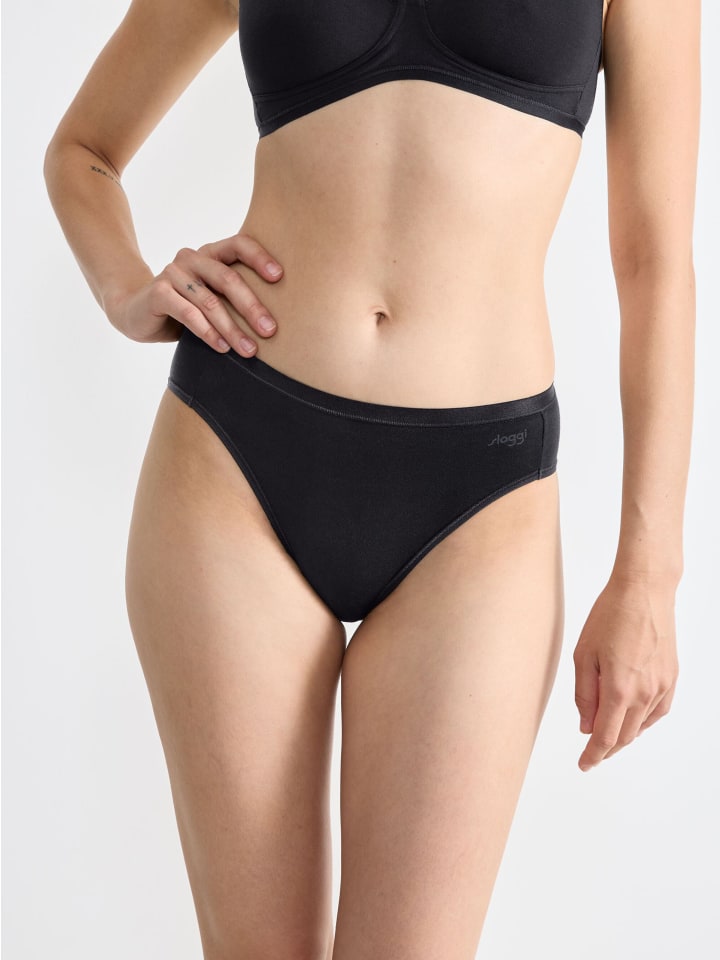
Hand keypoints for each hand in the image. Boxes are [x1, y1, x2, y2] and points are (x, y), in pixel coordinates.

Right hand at [105, 231, 283, 354]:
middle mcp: (192, 258)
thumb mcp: (212, 299)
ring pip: (210, 302)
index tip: (279, 277)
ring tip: (249, 351)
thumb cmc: (185, 308)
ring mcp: (173, 273)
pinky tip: (223, 348)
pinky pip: (189, 314)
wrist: (136, 313)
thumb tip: (275, 323)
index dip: (260, 257)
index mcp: (210, 253)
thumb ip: (234, 299)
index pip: (239, 245)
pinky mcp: (158, 292)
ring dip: (232, 329)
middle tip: (271, 331)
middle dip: (252, 307)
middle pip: (228, 278)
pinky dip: (208, 333)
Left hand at [573, 572, 678, 771]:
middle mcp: (644, 693)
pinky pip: (657, 712)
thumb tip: (586, 725)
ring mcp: (662, 686)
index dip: (593, 755)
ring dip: (624, 735)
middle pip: (625, 736)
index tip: (584, 764)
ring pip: (642, 726)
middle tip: (591, 753)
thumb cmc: (610, 616)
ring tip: (607, 735)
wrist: (645, 592)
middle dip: (606, 748)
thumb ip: (584, 694)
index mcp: (618, 688)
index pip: (605, 737)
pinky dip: (643, 722)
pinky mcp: (672, 678)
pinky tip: (632, 719)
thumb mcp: (583, 654)